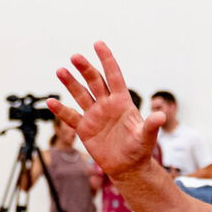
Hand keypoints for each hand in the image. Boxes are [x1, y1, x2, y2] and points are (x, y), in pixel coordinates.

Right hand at [51, 43, 165, 181]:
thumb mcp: (146, 137)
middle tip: (75, 56)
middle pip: (94, 81)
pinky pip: (71, 116)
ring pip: (81, 94)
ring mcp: (94, 115)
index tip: (98, 44)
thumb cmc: (140, 150)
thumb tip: (160, 116)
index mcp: (122, 102)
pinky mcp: (85, 128)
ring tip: (60, 71)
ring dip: (70, 83)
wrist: (128, 167)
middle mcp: (106, 104)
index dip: (106, 60)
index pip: (113, 76)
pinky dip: (61, 110)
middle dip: (85, 68)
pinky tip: (51, 102)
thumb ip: (151, 126)